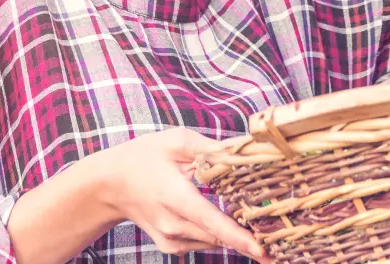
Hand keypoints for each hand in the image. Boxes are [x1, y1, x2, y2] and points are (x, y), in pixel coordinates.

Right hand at [98, 128, 268, 261]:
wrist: (108, 185)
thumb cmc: (143, 157)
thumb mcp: (177, 141)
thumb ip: (212, 148)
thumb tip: (246, 148)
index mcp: (176, 197)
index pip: (212, 221)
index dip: (239, 236)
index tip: (262, 248)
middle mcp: (173, 224)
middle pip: (220, 235)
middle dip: (250, 235)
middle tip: (280, 232)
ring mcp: (171, 239)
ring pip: (215, 239)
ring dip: (237, 232)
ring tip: (260, 220)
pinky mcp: (172, 245)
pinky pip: (205, 241)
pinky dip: (220, 232)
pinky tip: (229, 218)